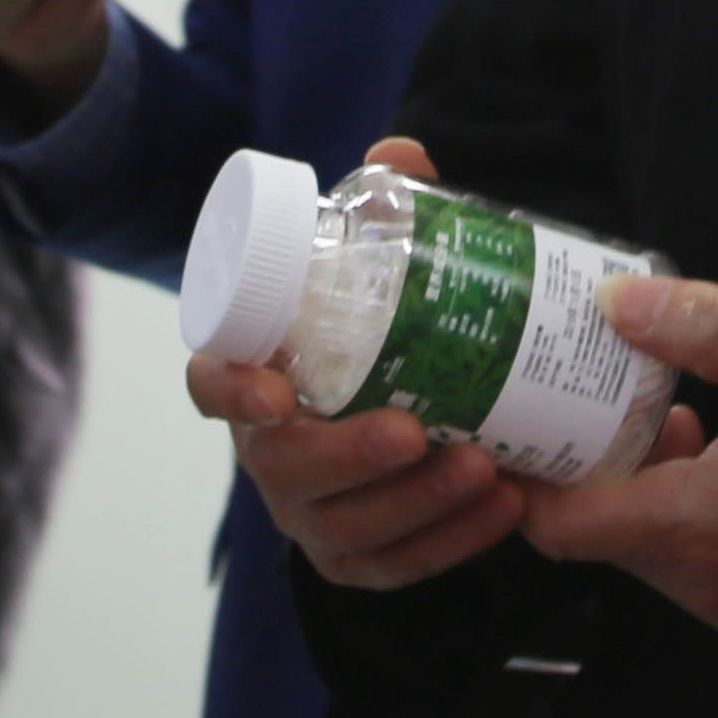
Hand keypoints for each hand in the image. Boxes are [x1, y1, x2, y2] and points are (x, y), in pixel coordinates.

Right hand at [191, 139, 534, 590]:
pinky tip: (506, 507)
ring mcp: (310, 511)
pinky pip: (395, 564)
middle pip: (285, 470)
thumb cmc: (375, 335)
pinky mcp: (357, 556)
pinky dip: (451, 541)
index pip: (212, 386)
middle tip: (416, 433)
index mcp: (255, 379)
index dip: (229, 390)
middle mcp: (270, 452)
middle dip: (348, 457)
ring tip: (487, 469)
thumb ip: (384, 217)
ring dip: (415, 503)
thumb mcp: (376, 276)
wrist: (410, 409)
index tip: (270, 391)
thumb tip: (401, 153)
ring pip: (345, 528)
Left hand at [531, 279, 717, 650]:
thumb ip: (707, 329)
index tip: (521, 415)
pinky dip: (690, 520)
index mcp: (704, 528)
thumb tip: (612, 302)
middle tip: (600, 391)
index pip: (560, 526)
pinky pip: (698, 572)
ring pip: (650, 554)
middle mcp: (711, 589)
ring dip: (646, 490)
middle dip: (592, 466)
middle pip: (600, 537)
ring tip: (678, 412)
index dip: (528, 473)